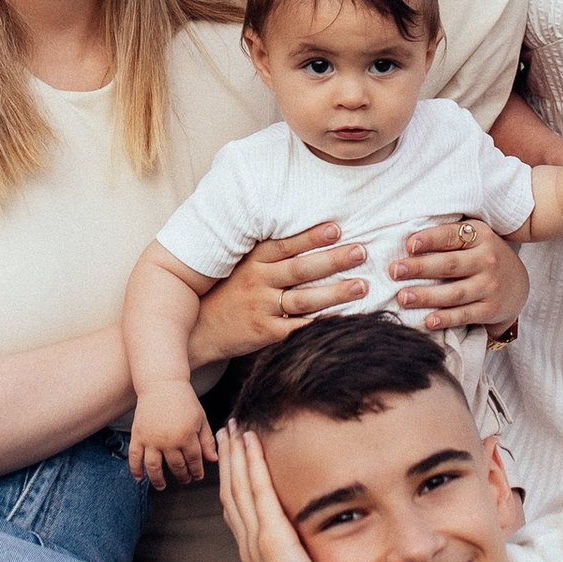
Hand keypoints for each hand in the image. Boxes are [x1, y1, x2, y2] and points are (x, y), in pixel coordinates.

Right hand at [130, 386, 216, 490]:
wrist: (162, 384)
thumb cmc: (184, 400)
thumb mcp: (201, 419)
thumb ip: (207, 440)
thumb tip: (213, 460)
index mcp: (187, 436)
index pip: (194, 461)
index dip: (197, 471)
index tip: (197, 476)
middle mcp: (169, 441)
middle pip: (176, 467)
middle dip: (182, 476)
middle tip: (185, 480)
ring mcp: (152, 439)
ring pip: (154, 468)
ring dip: (158, 480)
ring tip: (162, 486)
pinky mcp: (138, 435)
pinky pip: (134, 457)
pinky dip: (135, 470)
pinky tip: (139, 478)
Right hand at [187, 226, 369, 363]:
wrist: (201, 329)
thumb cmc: (229, 291)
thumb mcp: (242, 265)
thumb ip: (270, 251)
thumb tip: (310, 229)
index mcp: (254, 261)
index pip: (286, 245)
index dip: (311, 236)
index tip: (336, 228)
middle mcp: (258, 282)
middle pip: (301, 269)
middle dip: (333, 260)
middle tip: (361, 252)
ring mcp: (262, 308)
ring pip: (304, 299)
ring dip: (335, 292)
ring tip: (361, 286)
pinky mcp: (266, 333)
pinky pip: (297, 328)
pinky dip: (320, 324)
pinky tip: (342, 319)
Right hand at [218, 423, 345, 561]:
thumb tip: (310, 559)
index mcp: (256, 554)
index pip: (240, 508)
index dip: (235, 479)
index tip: (235, 456)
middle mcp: (250, 543)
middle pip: (232, 491)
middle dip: (229, 459)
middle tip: (227, 430)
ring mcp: (257, 538)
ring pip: (239, 485)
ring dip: (235, 454)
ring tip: (233, 426)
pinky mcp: (271, 536)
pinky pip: (257, 490)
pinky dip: (250, 463)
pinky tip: (248, 441)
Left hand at [392, 221, 528, 333]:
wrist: (518, 284)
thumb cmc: (483, 256)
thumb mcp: (474, 238)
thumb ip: (448, 235)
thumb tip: (407, 239)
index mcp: (481, 236)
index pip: (452, 235)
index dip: (431, 239)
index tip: (409, 245)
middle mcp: (488, 259)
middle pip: (450, 264)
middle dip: (420, 268)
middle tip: (394, 271)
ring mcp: (490, 285)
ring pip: (455, 292)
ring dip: (427, 296)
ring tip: (403, 297)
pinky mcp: (490, 309)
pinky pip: (464, 314)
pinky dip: (446, 318)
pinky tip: (428, 320)